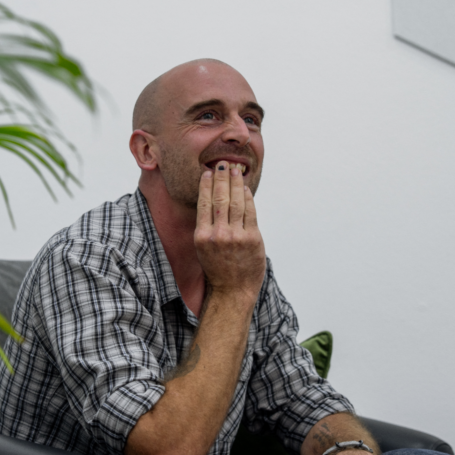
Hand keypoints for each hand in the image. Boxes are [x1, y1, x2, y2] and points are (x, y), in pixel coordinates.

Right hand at [194, 161, 264, 300]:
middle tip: (223, 164)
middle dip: (222, 178)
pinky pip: (250, 212)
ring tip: (236, 170)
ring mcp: (236, 237)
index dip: (207, 185)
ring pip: (236, 202)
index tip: (208, 172)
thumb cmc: (217, 268)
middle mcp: (218, 235)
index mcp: (202, 236)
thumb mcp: (204, 248)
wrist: (232, 291)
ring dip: (236, 183)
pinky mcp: (252, 239)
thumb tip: (213, 199)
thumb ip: (208, 226)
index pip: (204, 203)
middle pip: (220, 198)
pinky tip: (245, 188)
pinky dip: (248, 198)